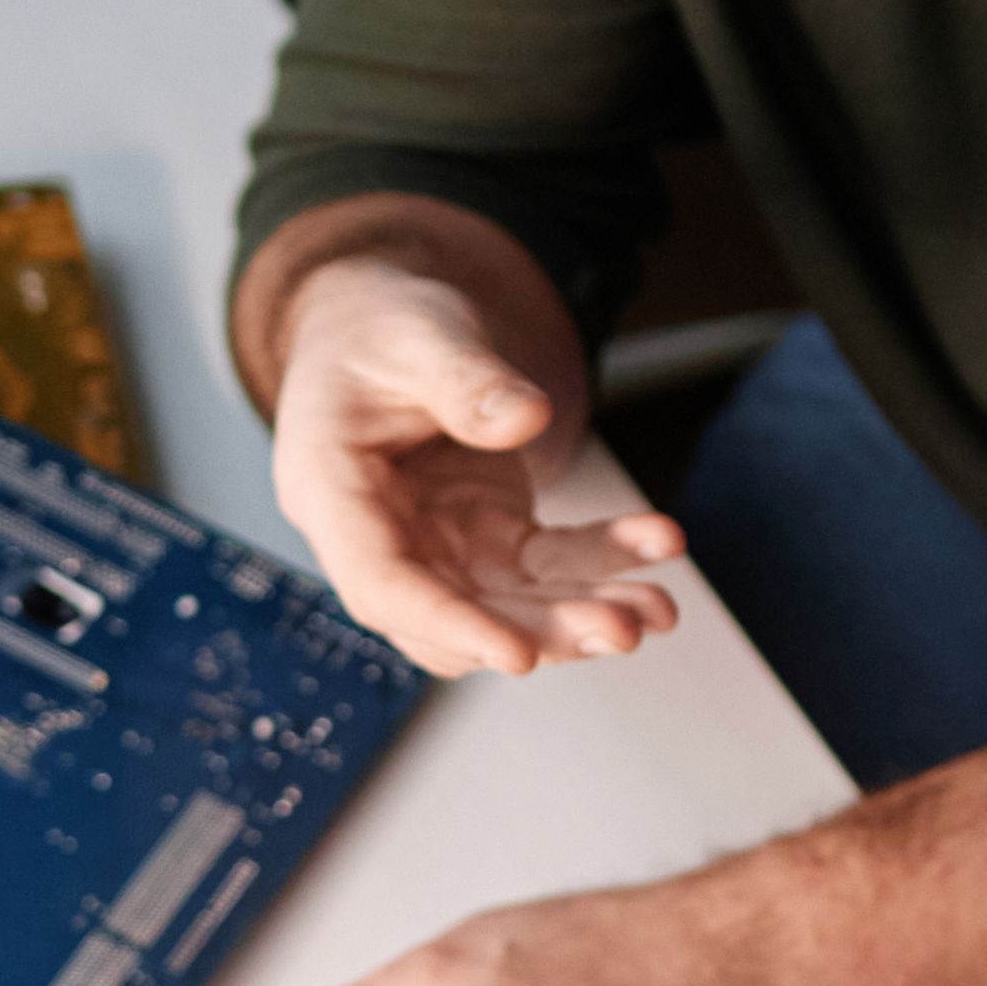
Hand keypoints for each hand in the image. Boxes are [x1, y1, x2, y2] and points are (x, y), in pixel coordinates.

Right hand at [263, 254, 685, 677]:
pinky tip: (657, 545)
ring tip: (655, 608)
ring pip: (509, 605)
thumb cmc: (379, 330)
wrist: (385, 330)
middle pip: (457, 611)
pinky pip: (548, 563)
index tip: (519, 655)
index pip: (382, 584)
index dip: (448, 625)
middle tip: (620, 628)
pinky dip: (604, 561)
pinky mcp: (487, 538)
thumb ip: (464, 378)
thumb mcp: (416, 334)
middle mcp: (379, 538)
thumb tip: (525, 419)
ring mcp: (437, 547)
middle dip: (542, 629)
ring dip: (582, 613)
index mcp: (329, 491)